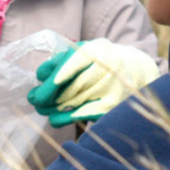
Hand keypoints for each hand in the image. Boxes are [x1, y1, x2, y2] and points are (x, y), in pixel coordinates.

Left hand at [27, 39, 159, 127]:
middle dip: (48, 94)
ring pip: (75, 100)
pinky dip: (66, 118)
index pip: (73, 62)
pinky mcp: (112, 105)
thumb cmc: (100, 60)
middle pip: (72, 85)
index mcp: (98, 50)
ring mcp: (112, 88)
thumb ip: (62, 59)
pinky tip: (54, 119)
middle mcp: (108, 68)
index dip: (54, 76)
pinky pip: (84, 114)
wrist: (135, 70)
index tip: (38, 82)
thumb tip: (41, 75)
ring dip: (53, 107)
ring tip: (40, 108)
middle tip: (33, 99)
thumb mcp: (84, 51)